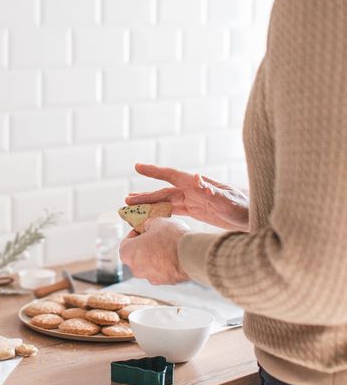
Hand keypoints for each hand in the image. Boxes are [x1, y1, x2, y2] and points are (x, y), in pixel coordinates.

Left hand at [119, 218, 190, 284]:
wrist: (191, 255)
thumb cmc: (170, 237)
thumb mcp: (157, 222)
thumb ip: (148, 225)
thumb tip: (148, 227)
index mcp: (128, 253)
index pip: (126, 242)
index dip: (135, 234)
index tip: (144, 229)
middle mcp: (136, 269)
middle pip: (136, 255)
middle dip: (144, 245)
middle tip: (156, 236)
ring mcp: (150, 277)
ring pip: (149, 264)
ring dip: (155, 255)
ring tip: (168, 244)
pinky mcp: (164, 282)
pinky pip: (161, 270)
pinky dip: (165, 263)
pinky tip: (175, 254)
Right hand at [127, 164, 248, 231]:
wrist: (257, 215)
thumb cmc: (245, 208)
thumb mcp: (229, 202)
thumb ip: (212, 192)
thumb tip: (196, 179)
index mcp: (198, 185)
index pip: (172, 175)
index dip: (154, 171)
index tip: (137, 166)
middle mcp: (194, 190)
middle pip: (165, 192)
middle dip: (146, 196)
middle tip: (127, 201)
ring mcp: (195, 200)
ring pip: (167, 202)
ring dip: (150, 205)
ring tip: (132, 209)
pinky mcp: (199, 210)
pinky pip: (175, 210)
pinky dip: (162, 213)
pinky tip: (152, 217)